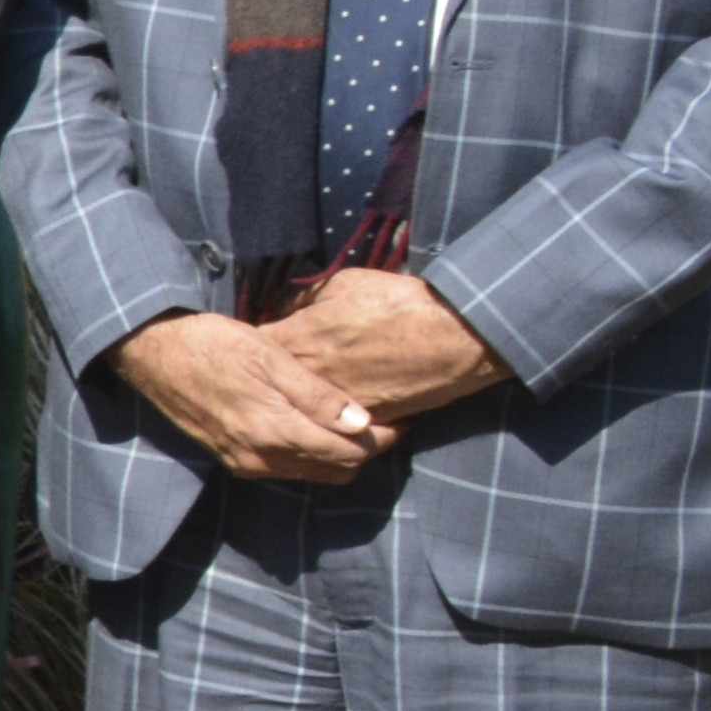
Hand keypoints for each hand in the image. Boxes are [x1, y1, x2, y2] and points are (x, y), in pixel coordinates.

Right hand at [105, 307, 394, 482]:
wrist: (151, 352)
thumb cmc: (212, 343)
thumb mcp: (270, 357)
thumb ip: (317, 394)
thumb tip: (364, 424)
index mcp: (274, 432)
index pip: (349, 452)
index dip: (385, 439)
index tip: (405, 418)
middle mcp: (261, 458)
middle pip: (335, 471)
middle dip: (367, 450)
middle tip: (387, 420)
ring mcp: (244, 463)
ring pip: (312, 473)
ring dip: (339, 455)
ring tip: (356, 423)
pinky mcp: (231, 459)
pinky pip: (286, 468)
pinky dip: (310, 454)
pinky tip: (314, 427)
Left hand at [264, 266, 505, 437]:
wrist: (455, 335)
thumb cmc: (399, 302)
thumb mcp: (344, 285)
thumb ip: (306, 301)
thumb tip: (288, 309)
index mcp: (297, 340)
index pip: (256, 348)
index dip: (255, 347)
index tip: (257, 346)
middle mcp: (310, 379)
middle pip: (274, 386)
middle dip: (273, 381)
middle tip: (279, 374)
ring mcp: (336, 406)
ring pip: (304, 411)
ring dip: (303, 404)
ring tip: (310, 394)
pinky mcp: (366, 423)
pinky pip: (339, 424)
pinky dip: (338, 417)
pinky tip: (342, 407)